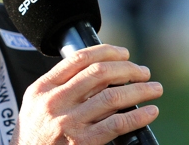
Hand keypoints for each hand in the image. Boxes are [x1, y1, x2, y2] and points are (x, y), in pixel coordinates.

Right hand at [10, 44, 162, 144]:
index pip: (78, 58)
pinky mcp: (83, 143)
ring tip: (154, 88)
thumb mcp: (36, 102)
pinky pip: (116, 125)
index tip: (124, 53)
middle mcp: (55, 101)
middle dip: (127, 68)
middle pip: (98, 73)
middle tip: (143, 71)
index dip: (106, 51)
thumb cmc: (34, 133)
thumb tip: (96, 72)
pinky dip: (138, 116)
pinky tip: (150, 112)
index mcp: (44, 87)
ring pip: (111, 97)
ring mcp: (69, 123)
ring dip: (139, 90)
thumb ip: (59, 85)